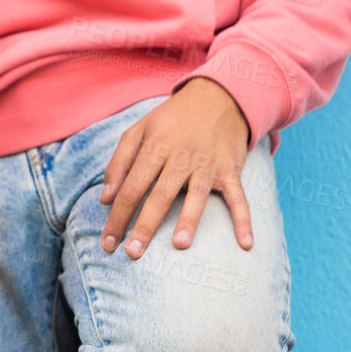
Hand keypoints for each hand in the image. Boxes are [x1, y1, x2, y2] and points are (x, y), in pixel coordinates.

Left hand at [98, 77, 252, 258]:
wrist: (217, 97)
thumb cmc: (172, 119)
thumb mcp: (140, 130)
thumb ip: (119, 163)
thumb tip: (105, 200)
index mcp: (155, 146)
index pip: (131, 186)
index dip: (117, 216)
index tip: (107, 242)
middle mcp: (180, 156)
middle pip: (159, 194)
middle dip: (144, 225)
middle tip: (132, 253)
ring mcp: (207, 163)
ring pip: (197, 195)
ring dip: (189, 219)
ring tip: (178, 244)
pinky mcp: (230, 169)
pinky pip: (239, 197)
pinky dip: (244, 219)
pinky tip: (245, 243)